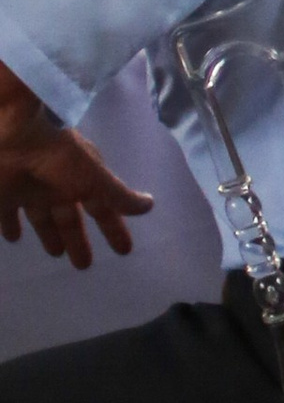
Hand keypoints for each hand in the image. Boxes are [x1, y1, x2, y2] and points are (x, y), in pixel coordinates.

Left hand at [0, 123, 152, 267]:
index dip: (113, 229)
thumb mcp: (93, 177)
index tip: (123, 251)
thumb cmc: (57, 158)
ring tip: (55, 255)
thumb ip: (118, 195)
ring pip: (42, 219)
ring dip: (49, 236)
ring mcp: (30, 191)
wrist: (13, 137)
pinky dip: (11, 226)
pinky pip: (8, 215)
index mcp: (82, 181)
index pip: (102, 210)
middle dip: (78, 240)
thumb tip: (151, 206)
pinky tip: (13, 239)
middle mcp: (58, 187)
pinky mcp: (4, 196)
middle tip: (84, 266)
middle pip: (70, 220)